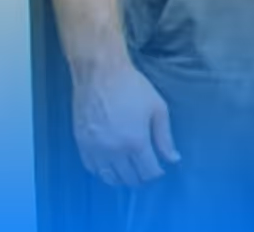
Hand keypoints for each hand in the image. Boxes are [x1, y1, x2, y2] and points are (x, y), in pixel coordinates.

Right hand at [73, 63, 176, 185]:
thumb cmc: (133, 88)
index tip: (160, 170)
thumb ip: (165, 138)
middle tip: (147, 174)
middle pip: (129, 178)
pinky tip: (111, 168)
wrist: (100, 74)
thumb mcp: (158, 109)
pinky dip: (102, 172)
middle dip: (141, 179)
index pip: (148, 172)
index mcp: (136, 142)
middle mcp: (114, 150)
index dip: (156, 174)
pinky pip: (91, 168)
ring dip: (121, 179)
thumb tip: (173, 159)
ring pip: (108, 177)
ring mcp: (95, 148)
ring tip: (131, 174)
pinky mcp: (81, 143)